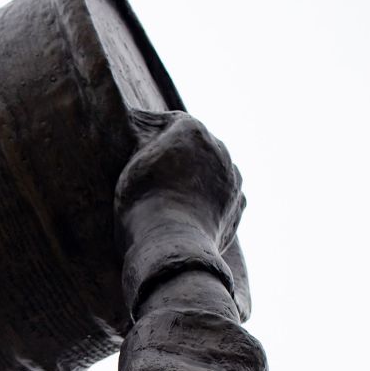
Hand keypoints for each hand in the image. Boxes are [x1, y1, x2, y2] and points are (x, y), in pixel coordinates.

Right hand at [115, 111, 244, 252]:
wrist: (170, 245)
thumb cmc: (142, 204)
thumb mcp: (131, 167)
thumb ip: (143, 147)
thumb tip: (138, 134)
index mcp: (191, 130)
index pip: (171, 124)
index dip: (155, 138)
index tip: (142, 150)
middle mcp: (218, 146)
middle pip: (197, 146)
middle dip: (181, 156)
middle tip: (159, 175)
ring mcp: (232, 176)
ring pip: (214, 169)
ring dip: (199, 177)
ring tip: (177, 197)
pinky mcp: (238, 204)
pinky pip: (225, 195)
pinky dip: (212, 201)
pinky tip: (194, 213)